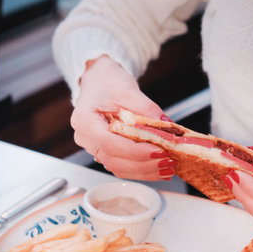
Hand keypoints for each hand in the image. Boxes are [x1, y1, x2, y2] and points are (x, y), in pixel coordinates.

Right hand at [71, 56, 175, 180]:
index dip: (135, 151)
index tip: (158, 151)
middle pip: (113, 160)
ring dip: (144, 171)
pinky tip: (158, 169)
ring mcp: (92, 147)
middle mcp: (84, 138)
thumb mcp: (128, 90)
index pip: (110, 143)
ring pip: (117, 167)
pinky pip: (120, 166)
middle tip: (168, 162)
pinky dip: (140, 170)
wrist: (99, 80)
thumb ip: (147, 108)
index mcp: (85, 120)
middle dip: (143, 165)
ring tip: (167, 168)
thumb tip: (167, 125)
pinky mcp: (103, 151)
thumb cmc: (108, 82)